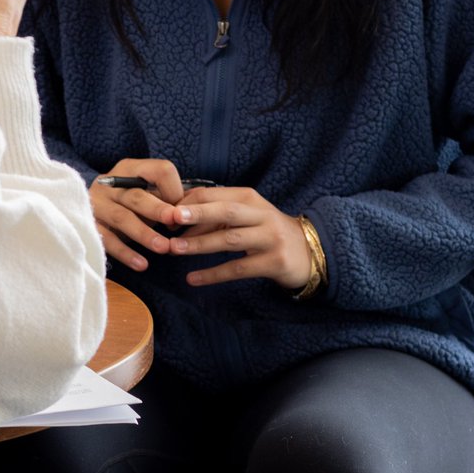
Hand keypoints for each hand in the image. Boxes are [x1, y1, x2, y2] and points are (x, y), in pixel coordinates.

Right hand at [89, 159, 194, 271]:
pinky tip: (142, 264)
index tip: (180, 211)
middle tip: (174, 223)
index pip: (158, 170)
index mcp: (131, 168)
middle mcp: (110, 183)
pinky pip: (107, 240)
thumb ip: (165, 198)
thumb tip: (194, 205)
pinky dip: (125, 253)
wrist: (82, 211)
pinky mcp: (89, 225)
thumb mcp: (145, 194)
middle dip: (157, 210)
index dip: (174, 189)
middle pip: (136, 195)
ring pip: (122, 217)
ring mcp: (97, 203)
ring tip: (163, 248)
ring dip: (144, 234)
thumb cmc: (127, 203)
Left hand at [169, 186, 312, 289]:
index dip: (189, 202)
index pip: (214, 194)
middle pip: (225, 211)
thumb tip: (177, 215)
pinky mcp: (274, 262)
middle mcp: (261, 214)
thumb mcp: (245, 215)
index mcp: (249, 197)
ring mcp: (270, 238)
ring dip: (200, 244)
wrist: (308, 251)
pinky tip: (193, 278)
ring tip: (174, 249)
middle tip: (170, 218)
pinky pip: (239, 268)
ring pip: (230, 240)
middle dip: (196, 214)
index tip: (165, 211)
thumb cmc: (266, 230)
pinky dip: (214, 274)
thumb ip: (216, 213)